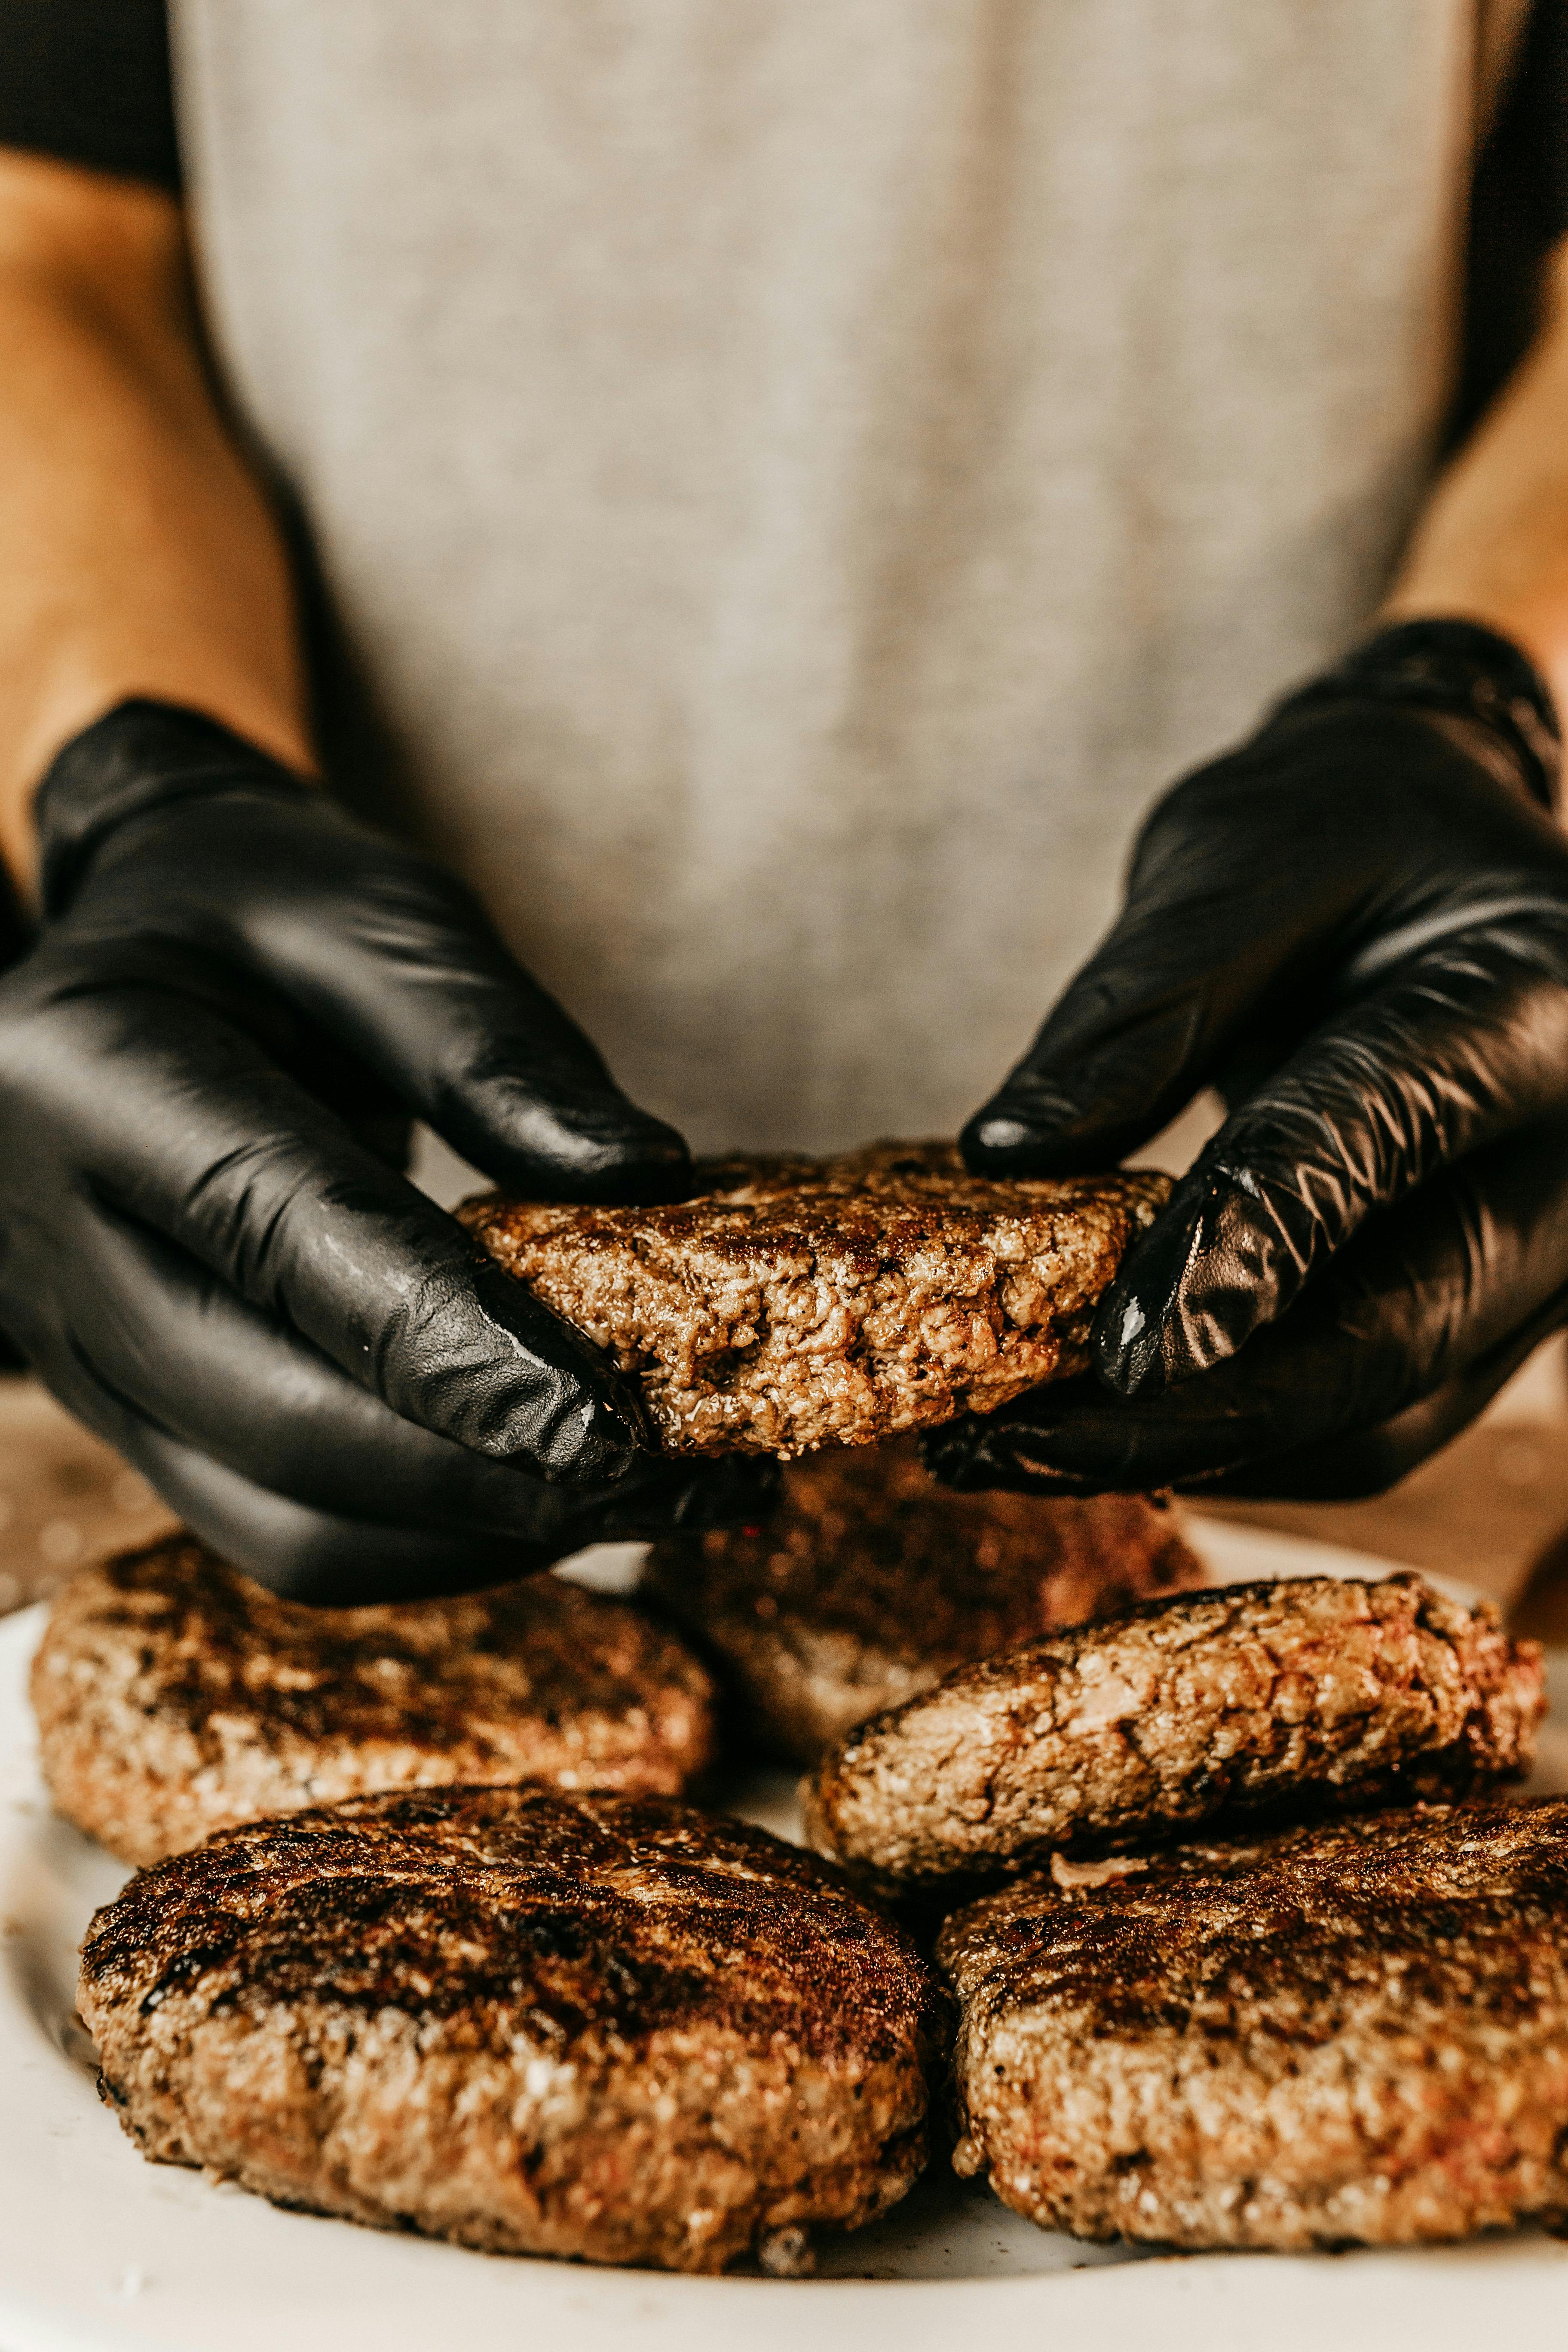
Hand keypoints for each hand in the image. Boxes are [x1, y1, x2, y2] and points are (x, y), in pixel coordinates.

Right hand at [0, 699, 768, 1599]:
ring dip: (479, 1535)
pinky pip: (285, 1531)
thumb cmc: (258, 911)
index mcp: (90, 1075)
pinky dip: (433, 1536)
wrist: (131, 956)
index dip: (461, 1353)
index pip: (292, 1245)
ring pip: (285, 1524)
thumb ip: (494, 1044)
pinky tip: (552, 1494)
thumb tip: (644, 1177)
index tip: (615, 1428)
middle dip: (494, 1477)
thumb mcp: (376, 914)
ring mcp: (84, 1355)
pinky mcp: (137, 1419)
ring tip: (652, 1501)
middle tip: (682, 1478)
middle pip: (283, 1427)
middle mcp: (55, 1241)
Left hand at [934, 620, 1567, 1498]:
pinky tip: (1088, 1431)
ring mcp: (1543, 1260)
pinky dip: (1226, 1439)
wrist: (1443, 850)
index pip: (1379, 1139)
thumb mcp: (1239, 859)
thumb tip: (1007, 1154)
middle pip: (1395, 1334)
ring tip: (1013, 1451)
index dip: (1245, 1252)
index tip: (1115, 1354)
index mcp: (1540, 1001)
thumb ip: (1140, 1007)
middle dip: (1200, 1413)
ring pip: (1375, 1415)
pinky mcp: (1482, 1320)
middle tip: (1016, 1446)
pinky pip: (1360, 1420)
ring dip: (1196, 1452)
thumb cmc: (1346, 828)